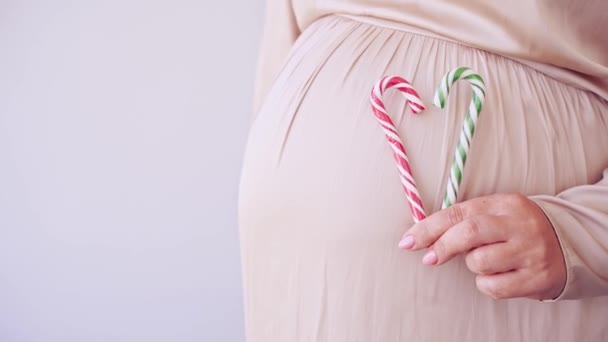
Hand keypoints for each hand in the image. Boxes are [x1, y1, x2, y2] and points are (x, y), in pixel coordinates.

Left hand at [398, 193, 566, 299]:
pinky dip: (487, 283)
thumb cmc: (517, 230)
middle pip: (469, 232)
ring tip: (488, 260)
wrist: (567, 246)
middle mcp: (520, 224)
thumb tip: (422, 234)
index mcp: (506, 203)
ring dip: (472, 265)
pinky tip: (500, 275)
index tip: (408, 241)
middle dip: (442, 246)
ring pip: (479, 262)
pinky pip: (493, 286)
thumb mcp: (497, 214)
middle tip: (429, 258)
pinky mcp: (536, 278)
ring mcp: (530, 251)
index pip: (459, 212)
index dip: (429, 227)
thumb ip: (465, 219)